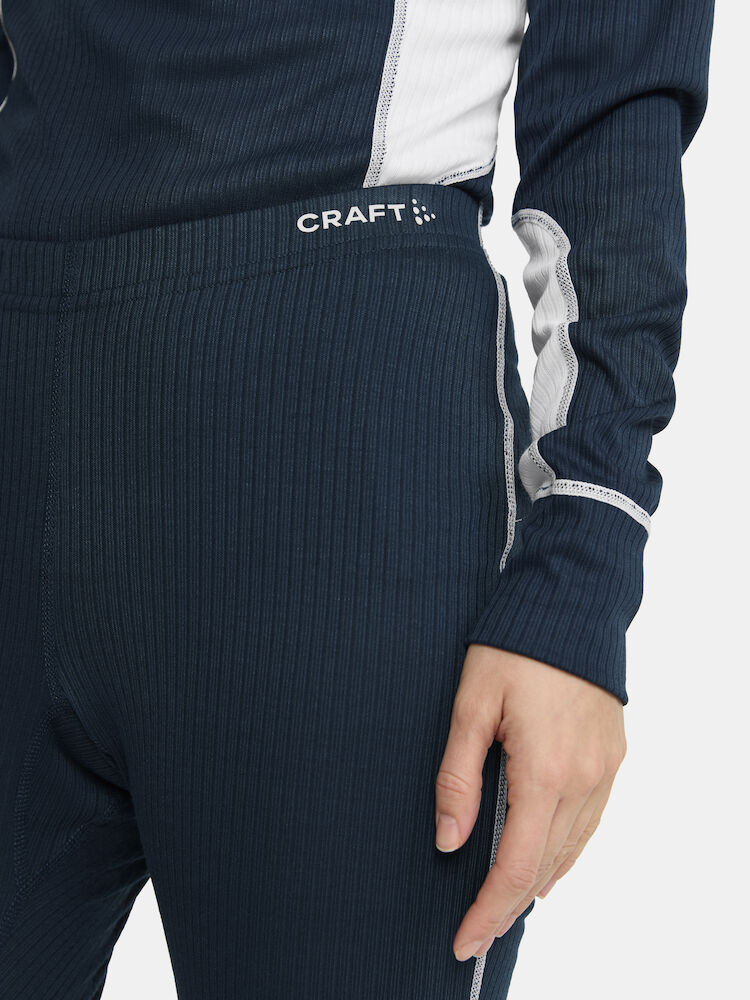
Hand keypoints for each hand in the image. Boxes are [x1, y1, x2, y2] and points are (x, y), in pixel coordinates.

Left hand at [435, 643, 625, 961]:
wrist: (571, 601)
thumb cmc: (514, 646)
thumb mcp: (471, 704)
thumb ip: (458, 775)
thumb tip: (449, 839)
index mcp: (545, 770)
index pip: (514, 864)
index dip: (487, 909)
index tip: (463, 938)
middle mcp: (584, 779)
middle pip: (544, 865)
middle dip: (508, 905)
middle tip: (476, 931)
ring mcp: (605, 768)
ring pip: (572, 848)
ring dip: (537, 881)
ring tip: (505, 906)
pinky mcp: (613, 755)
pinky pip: (592, 822)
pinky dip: (566, 850)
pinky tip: (547, 861)